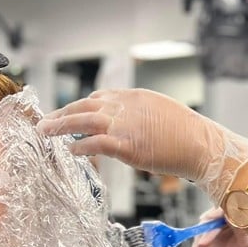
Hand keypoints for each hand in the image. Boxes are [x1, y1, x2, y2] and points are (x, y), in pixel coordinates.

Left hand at [37, 88, 247, 204]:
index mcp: (135, 96)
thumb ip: (142, 115)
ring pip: (83, 119)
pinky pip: (94, 143)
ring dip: (61, 125)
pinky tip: (70, 150)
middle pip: (85, 104)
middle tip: (46, 120)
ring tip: (46, 132)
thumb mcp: (163, 112)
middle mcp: (126, 106)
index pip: (100, 96)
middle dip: (63, 112)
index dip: (82, 104)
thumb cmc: (189, 134)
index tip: (71, 112)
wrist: (202, 145)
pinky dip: (79, 146)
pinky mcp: (126, 145)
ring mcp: (125, 125)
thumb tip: (132, 125)